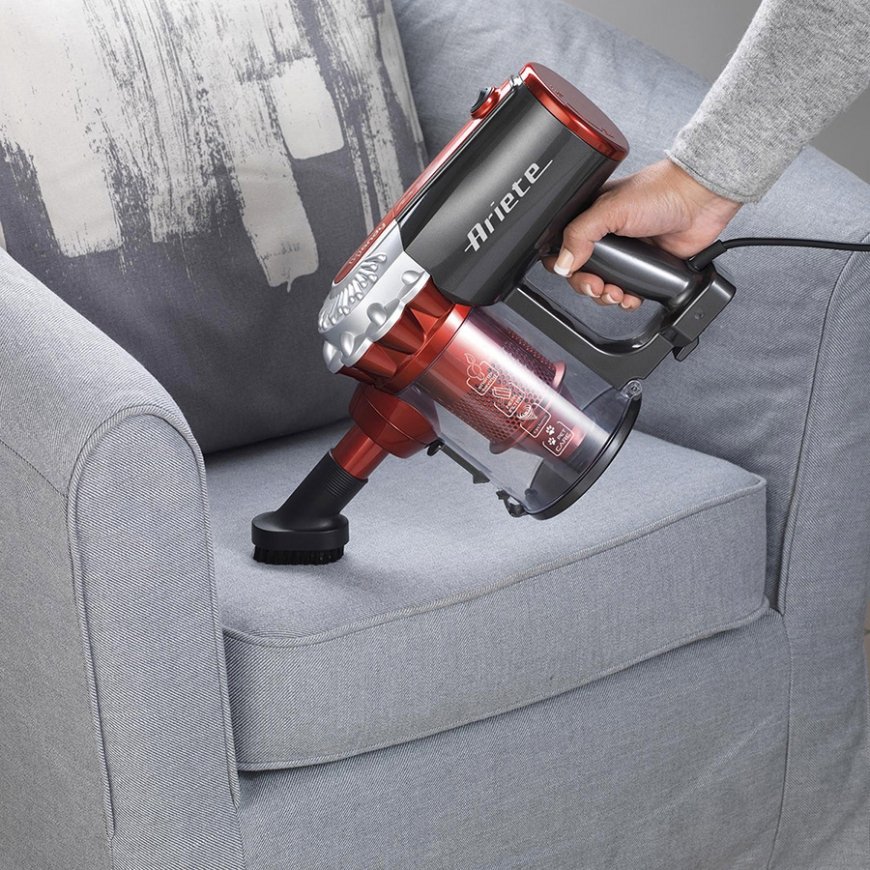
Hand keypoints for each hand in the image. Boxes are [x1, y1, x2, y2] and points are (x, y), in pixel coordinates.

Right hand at [543, 159, 740, 309]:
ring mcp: (627, 254)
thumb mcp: (610, 208)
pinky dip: (627, 300)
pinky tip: (631, 296)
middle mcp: (607, 237)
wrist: (700, 199)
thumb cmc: (661, 191)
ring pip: (604, 286)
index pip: (564, 247)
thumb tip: (563, 263)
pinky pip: (629, 292)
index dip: (563, 265)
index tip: (573, 273)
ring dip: (606, 296)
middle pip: (582, 273)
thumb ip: (581, 234)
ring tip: (617, 293)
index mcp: (592, 217)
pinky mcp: (646, 267)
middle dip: (587, 286)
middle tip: (597, 286)